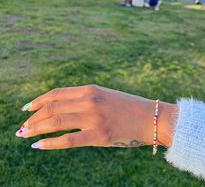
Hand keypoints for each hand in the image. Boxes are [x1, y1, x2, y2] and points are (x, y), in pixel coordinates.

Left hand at [16, 85, 176, 149]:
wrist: (151, 117)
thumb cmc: (127, 107)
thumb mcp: (104, 97)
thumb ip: (85, 100)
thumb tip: (64, 108)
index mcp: (90, 90)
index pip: (56, 94)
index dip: (37, 101)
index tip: (26, 108)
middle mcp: (89, 101)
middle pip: (52, 108)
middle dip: (33, 118)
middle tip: (22, 127)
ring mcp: (93, 118)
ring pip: (56, 123)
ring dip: (36, 129)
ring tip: (24, 135)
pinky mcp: (99, 136)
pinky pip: (68, 140)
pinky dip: (50, 144)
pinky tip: (38, 146)